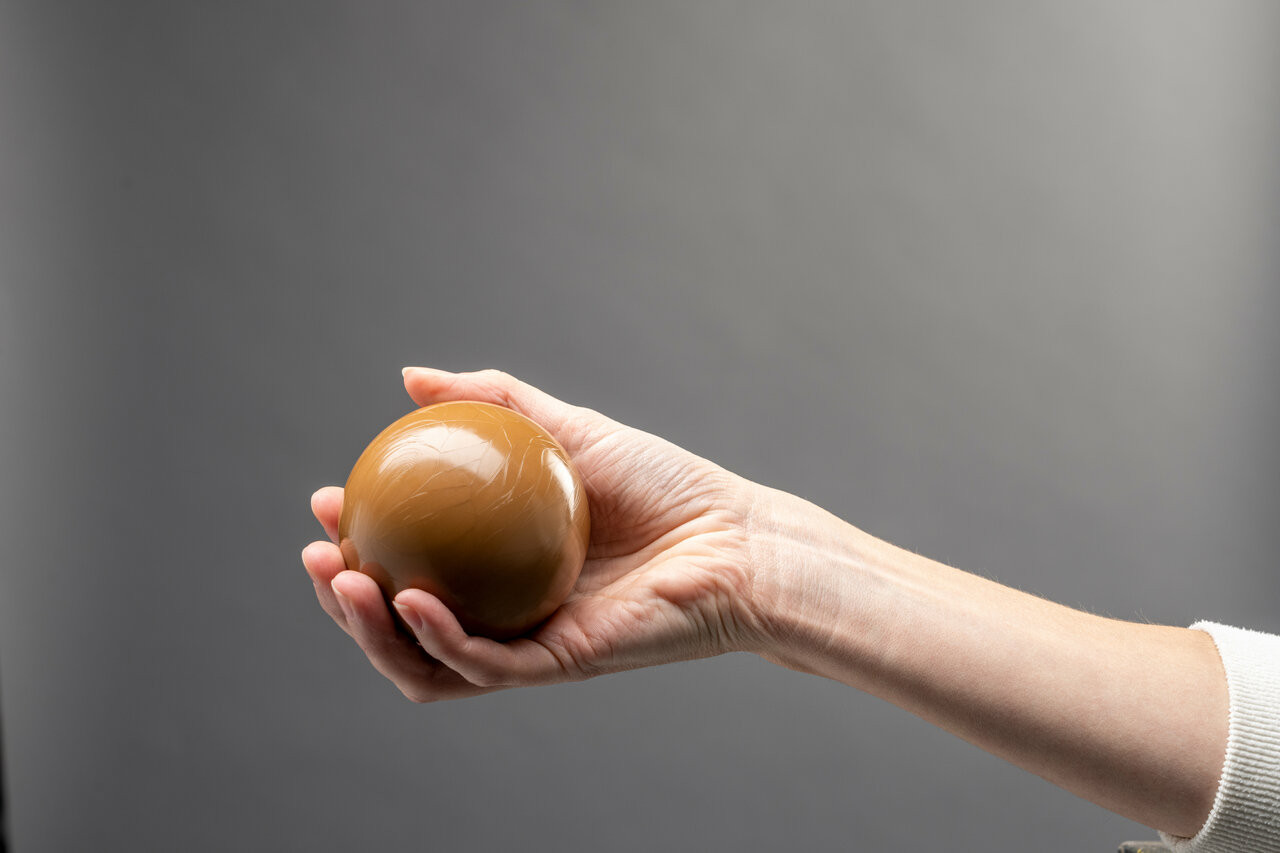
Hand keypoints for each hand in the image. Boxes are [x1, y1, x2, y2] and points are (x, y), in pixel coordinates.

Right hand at [302, 368, 764, 701]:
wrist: (736, 536)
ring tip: (342, 582)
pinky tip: (412, 599)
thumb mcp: (570, 427)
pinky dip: (439, 639)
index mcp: (497, 565)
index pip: (406, 563)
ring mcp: (528, 643)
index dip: (353, 542)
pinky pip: (483, 666)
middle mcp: (504, 610)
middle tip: (318, 553)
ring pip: (426, 661)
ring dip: (371, 632)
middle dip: (343, 600)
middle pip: (400, 623)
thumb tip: (409, 376)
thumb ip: (495, 400)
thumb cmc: (666, 484)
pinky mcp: (558, 665)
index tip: (324, 499)